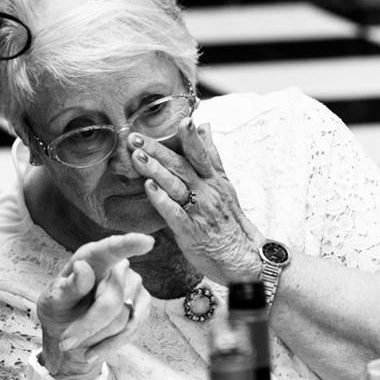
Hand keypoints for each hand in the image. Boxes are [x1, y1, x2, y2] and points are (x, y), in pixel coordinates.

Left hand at [37, 232, 153, 379]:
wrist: (68, 335)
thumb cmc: (59, 310)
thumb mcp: (53, 302)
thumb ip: (68, 287)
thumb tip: (82, 267)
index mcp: (91, 259)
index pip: (110, 250)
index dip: (129, 244)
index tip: (147, 242)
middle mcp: (117, 268)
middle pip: (111, 302)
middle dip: (88, 326)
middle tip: (65, 342)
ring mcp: (133, 285)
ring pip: (122, 319)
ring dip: (96, 337)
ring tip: (75, 343)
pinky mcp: (142, 305)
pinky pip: (132, 329)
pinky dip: (110, 345)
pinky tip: (92, 352)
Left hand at [133, 123, 262, 284]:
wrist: (243, 258)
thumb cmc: (230, 223)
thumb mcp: (225, 185)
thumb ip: (212, 156)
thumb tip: (204, 126)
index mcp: (215, 180)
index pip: (201, 154)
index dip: (190, 137)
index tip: (179, 120)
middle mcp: (208, 192)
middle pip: (182, 166)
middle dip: (158, 150)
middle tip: (136, 137)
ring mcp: (200, 212)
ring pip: (176, 186)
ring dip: (156, 170)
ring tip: (137, 157)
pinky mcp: (191, 232)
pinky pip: (174, 213)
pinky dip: (162, 200)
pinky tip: (148, 188)